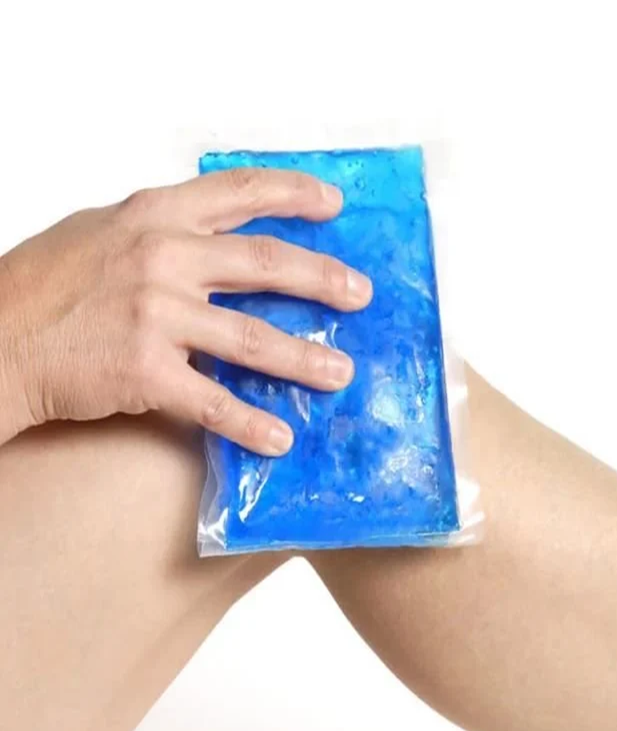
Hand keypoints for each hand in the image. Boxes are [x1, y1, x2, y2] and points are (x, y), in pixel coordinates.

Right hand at [0, 169, 372, 451]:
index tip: (334, 204)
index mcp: (154, 215)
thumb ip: (157, 229)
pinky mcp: (146, 371)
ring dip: (304, 358)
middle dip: (322, 278)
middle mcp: (163, 257)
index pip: (239, 192)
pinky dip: (249, 421)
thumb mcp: (101, 232)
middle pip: (265, 263)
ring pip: (252, 336)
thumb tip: (206, 233)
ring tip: (340, 373)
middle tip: (360, 294)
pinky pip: (213, 399)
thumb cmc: (42, 284)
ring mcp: (157, 314)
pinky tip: (278, 438)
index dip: (294, 193)